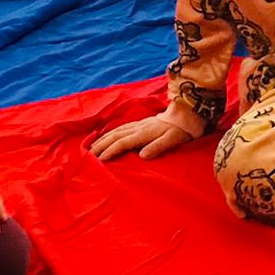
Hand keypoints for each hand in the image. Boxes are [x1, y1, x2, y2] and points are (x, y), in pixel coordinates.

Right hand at [91, 104, 205, 161]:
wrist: (187, 114)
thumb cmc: (181, 130)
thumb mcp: (173, 140)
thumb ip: (157, 147)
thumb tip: (142, 156)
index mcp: (144, 133)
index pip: (122, 143)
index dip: (110, 151)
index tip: (99, 160)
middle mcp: (138, 127)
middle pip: (115, 136)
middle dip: (100, 145)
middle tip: (88, 155)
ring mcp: (139, 124)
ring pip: (116, 130)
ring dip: (103, 138)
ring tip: (92, 147)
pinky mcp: (141, 123)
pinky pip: (121, 127)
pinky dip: (110, 132)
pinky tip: (107, 135)